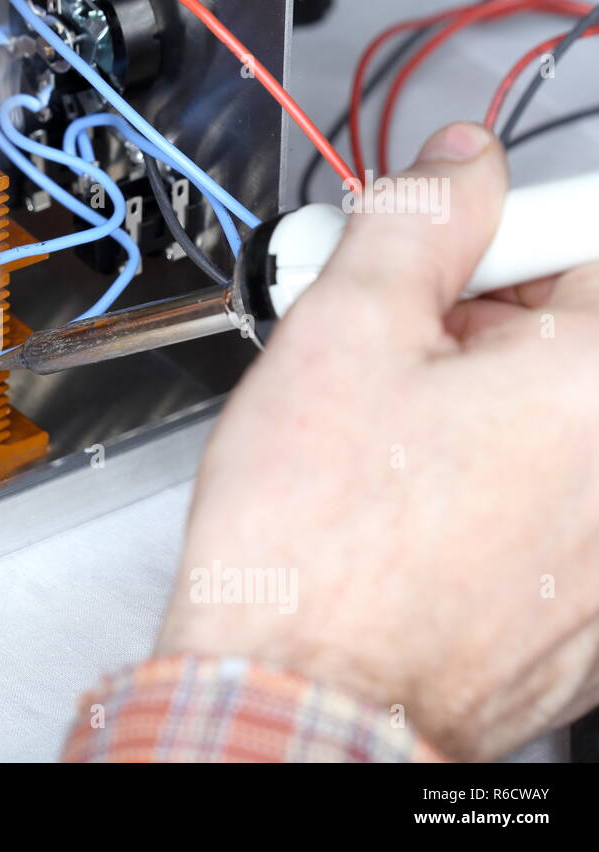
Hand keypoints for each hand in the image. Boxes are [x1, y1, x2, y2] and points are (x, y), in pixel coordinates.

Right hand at [158, 122, 598, 759]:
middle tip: (383, 355)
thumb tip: (459, 166)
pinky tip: (405, 510)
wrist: (296, 698)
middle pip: (568, 342)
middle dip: (474, 327)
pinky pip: (548, 512)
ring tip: (380, 445)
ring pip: (549, 430)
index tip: (437, 264)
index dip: (490, 240)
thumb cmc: (312, 548)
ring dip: (474, 412)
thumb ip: (416, 222)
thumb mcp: (340, 333)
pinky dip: (487, 492)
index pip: (584, 243)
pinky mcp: (585, 619)